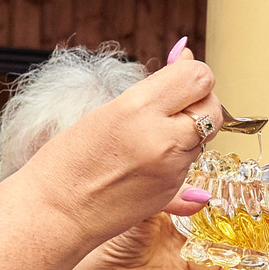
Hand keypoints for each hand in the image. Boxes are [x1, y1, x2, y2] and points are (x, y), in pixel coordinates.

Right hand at [26, 55, 223, 240]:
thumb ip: (154, 87)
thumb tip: (184, 58)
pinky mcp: (173, 191)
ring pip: (205, 136)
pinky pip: (192, 163)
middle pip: (212, 106)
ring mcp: (171, 168)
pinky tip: (148, 161)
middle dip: (200, 102)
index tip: (178, 79)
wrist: (56, 211)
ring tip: (150, 138)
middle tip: (174, 106)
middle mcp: (162, 138)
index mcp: (139, 107)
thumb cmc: (69, 158)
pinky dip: (179, 156)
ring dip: (189, 131)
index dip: (191, 75)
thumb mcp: (108, 109)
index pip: (199, 77)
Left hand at [75, 214, 257, 269]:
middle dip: (262, 228)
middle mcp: (194, 237)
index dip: (242, 200)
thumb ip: (171, 200)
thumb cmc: (114, 243)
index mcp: (182, 215)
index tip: (264, 193)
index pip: (219, 204)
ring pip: (239, 256)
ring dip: (261, 254)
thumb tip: (202, 197)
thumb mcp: (144, 211)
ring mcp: (199, 261)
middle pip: (236, 231)